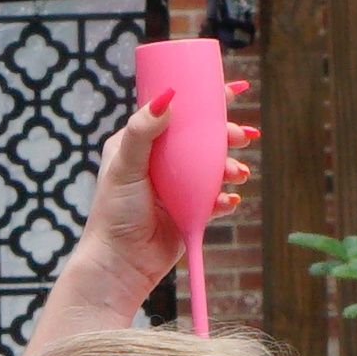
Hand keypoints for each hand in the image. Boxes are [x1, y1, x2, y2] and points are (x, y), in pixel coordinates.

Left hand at [67, 90, 259, 311]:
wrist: (120, 265)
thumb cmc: (114, 215)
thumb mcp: (125, 168)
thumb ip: (142, 132)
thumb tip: (167, 96)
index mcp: (138, 145)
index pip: (174, 113)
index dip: (203, 100)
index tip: (232, 90)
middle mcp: (158, 163)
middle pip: (200, 138)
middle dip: (225, 136)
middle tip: (242, 137)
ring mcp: (174, 188)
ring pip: (212, 167)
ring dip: (230, 167)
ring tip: (238, 174)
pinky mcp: (188, 212)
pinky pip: (215, 199)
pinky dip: (225, 198)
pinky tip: (229, 201)